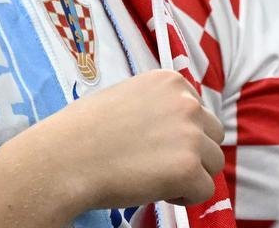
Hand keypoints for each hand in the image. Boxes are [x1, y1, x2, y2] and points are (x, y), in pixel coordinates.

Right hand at [34, 69, 224, 212]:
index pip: (199, 111)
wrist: (65, 158)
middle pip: (213, 135)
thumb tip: (173, 126)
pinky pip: (204, 190)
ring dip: (191, 174)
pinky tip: (155, 190)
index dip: (182, 133)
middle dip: (193, 152)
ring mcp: (190, 135)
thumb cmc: (83, 130)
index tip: (158, 144)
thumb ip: (156, 105)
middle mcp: (186, 102)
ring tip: (156, 178)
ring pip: (214, 163)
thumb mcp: (125, 97)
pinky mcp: (187, 168)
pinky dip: (184, 197)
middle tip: (159, 164)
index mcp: (170, 81)